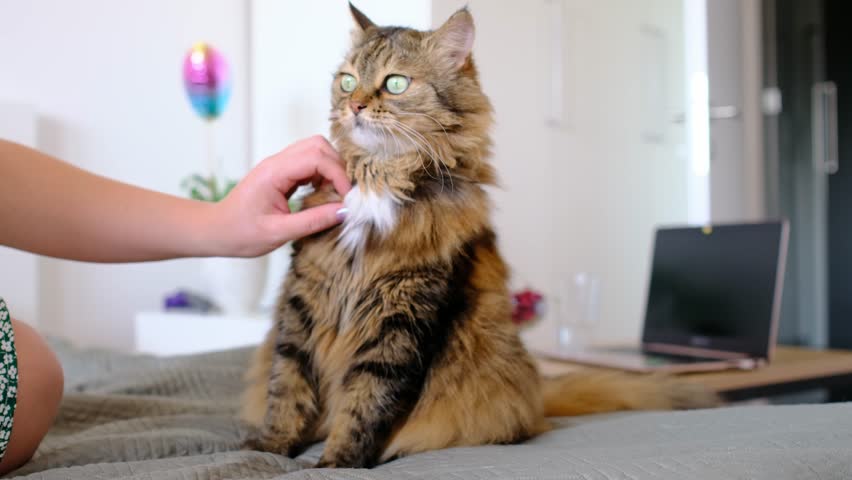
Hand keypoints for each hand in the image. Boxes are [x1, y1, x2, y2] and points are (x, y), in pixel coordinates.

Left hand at [204, 135, 350, 256]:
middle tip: (343, 193)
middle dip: (337, 166)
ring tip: (334, 194)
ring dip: (330, 168)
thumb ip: (313, 221)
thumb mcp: (279, 233)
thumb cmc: (241, 233)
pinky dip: (322, 174)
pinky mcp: (281, 173)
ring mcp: (279, 166)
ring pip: (315, 150)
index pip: (316, 158)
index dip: (337, 174)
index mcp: (274, 173)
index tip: (347, 198)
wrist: (217, 231)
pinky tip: (322, 194)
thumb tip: (344, 212)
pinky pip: (308, 163)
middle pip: (318, 145)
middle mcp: (277, 162)